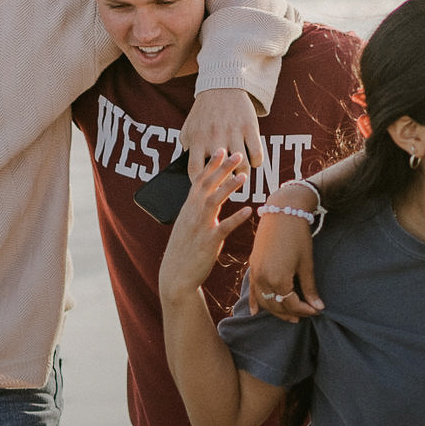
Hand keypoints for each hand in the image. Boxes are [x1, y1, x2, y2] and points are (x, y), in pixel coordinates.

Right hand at [158, 150, 258, 302]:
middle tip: (236, 154)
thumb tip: (206, 198)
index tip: (221, 149)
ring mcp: (200, 227)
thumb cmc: (184, 250)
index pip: (199, 180)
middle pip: (207, 185)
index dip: (211, 164)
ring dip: (229, 187)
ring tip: (244, 176)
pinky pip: (223, 227)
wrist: (176, 275)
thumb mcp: (187, 225)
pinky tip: (248, 210)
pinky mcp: (208, 242)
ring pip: (214, 201)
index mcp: (188, 208)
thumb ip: (196, 210)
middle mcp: (192, 214)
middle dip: (222, 168)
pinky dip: (236, 218)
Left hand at [179, 85, 269, 176]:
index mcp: (198, 139)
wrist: (222, 86)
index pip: (196, 170)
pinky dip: (256, 162)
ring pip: (242, 167)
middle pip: (222, 172)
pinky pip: (257, 155)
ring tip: (240, 174)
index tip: (206, 187)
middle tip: (227, 185)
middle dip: (225, 183)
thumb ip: (188, 148)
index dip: (201, 183)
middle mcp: (216, 137)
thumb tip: (193, 170)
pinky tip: (252, 161)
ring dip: (242, 174)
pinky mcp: (250, 128)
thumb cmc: (204, 112)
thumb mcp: (189, 128)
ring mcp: (234, 133)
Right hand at [245, 184, 322, 316]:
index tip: (317, 311)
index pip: (291, 304)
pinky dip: (254, 302)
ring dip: (275, 311)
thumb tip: (318, 307)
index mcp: (278, 280)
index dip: (306, 310)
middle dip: (292, 312)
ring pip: (264, 301)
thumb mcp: (306, 263)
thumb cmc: (298, 236)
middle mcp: (263, 280)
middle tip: (306, 314)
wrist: (282, 213)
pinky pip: (251, 290)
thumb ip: (310, 288)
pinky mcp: (252, 267)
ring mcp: (255, 274)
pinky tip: (255, 312)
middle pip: (276, 305)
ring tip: (289, 316)